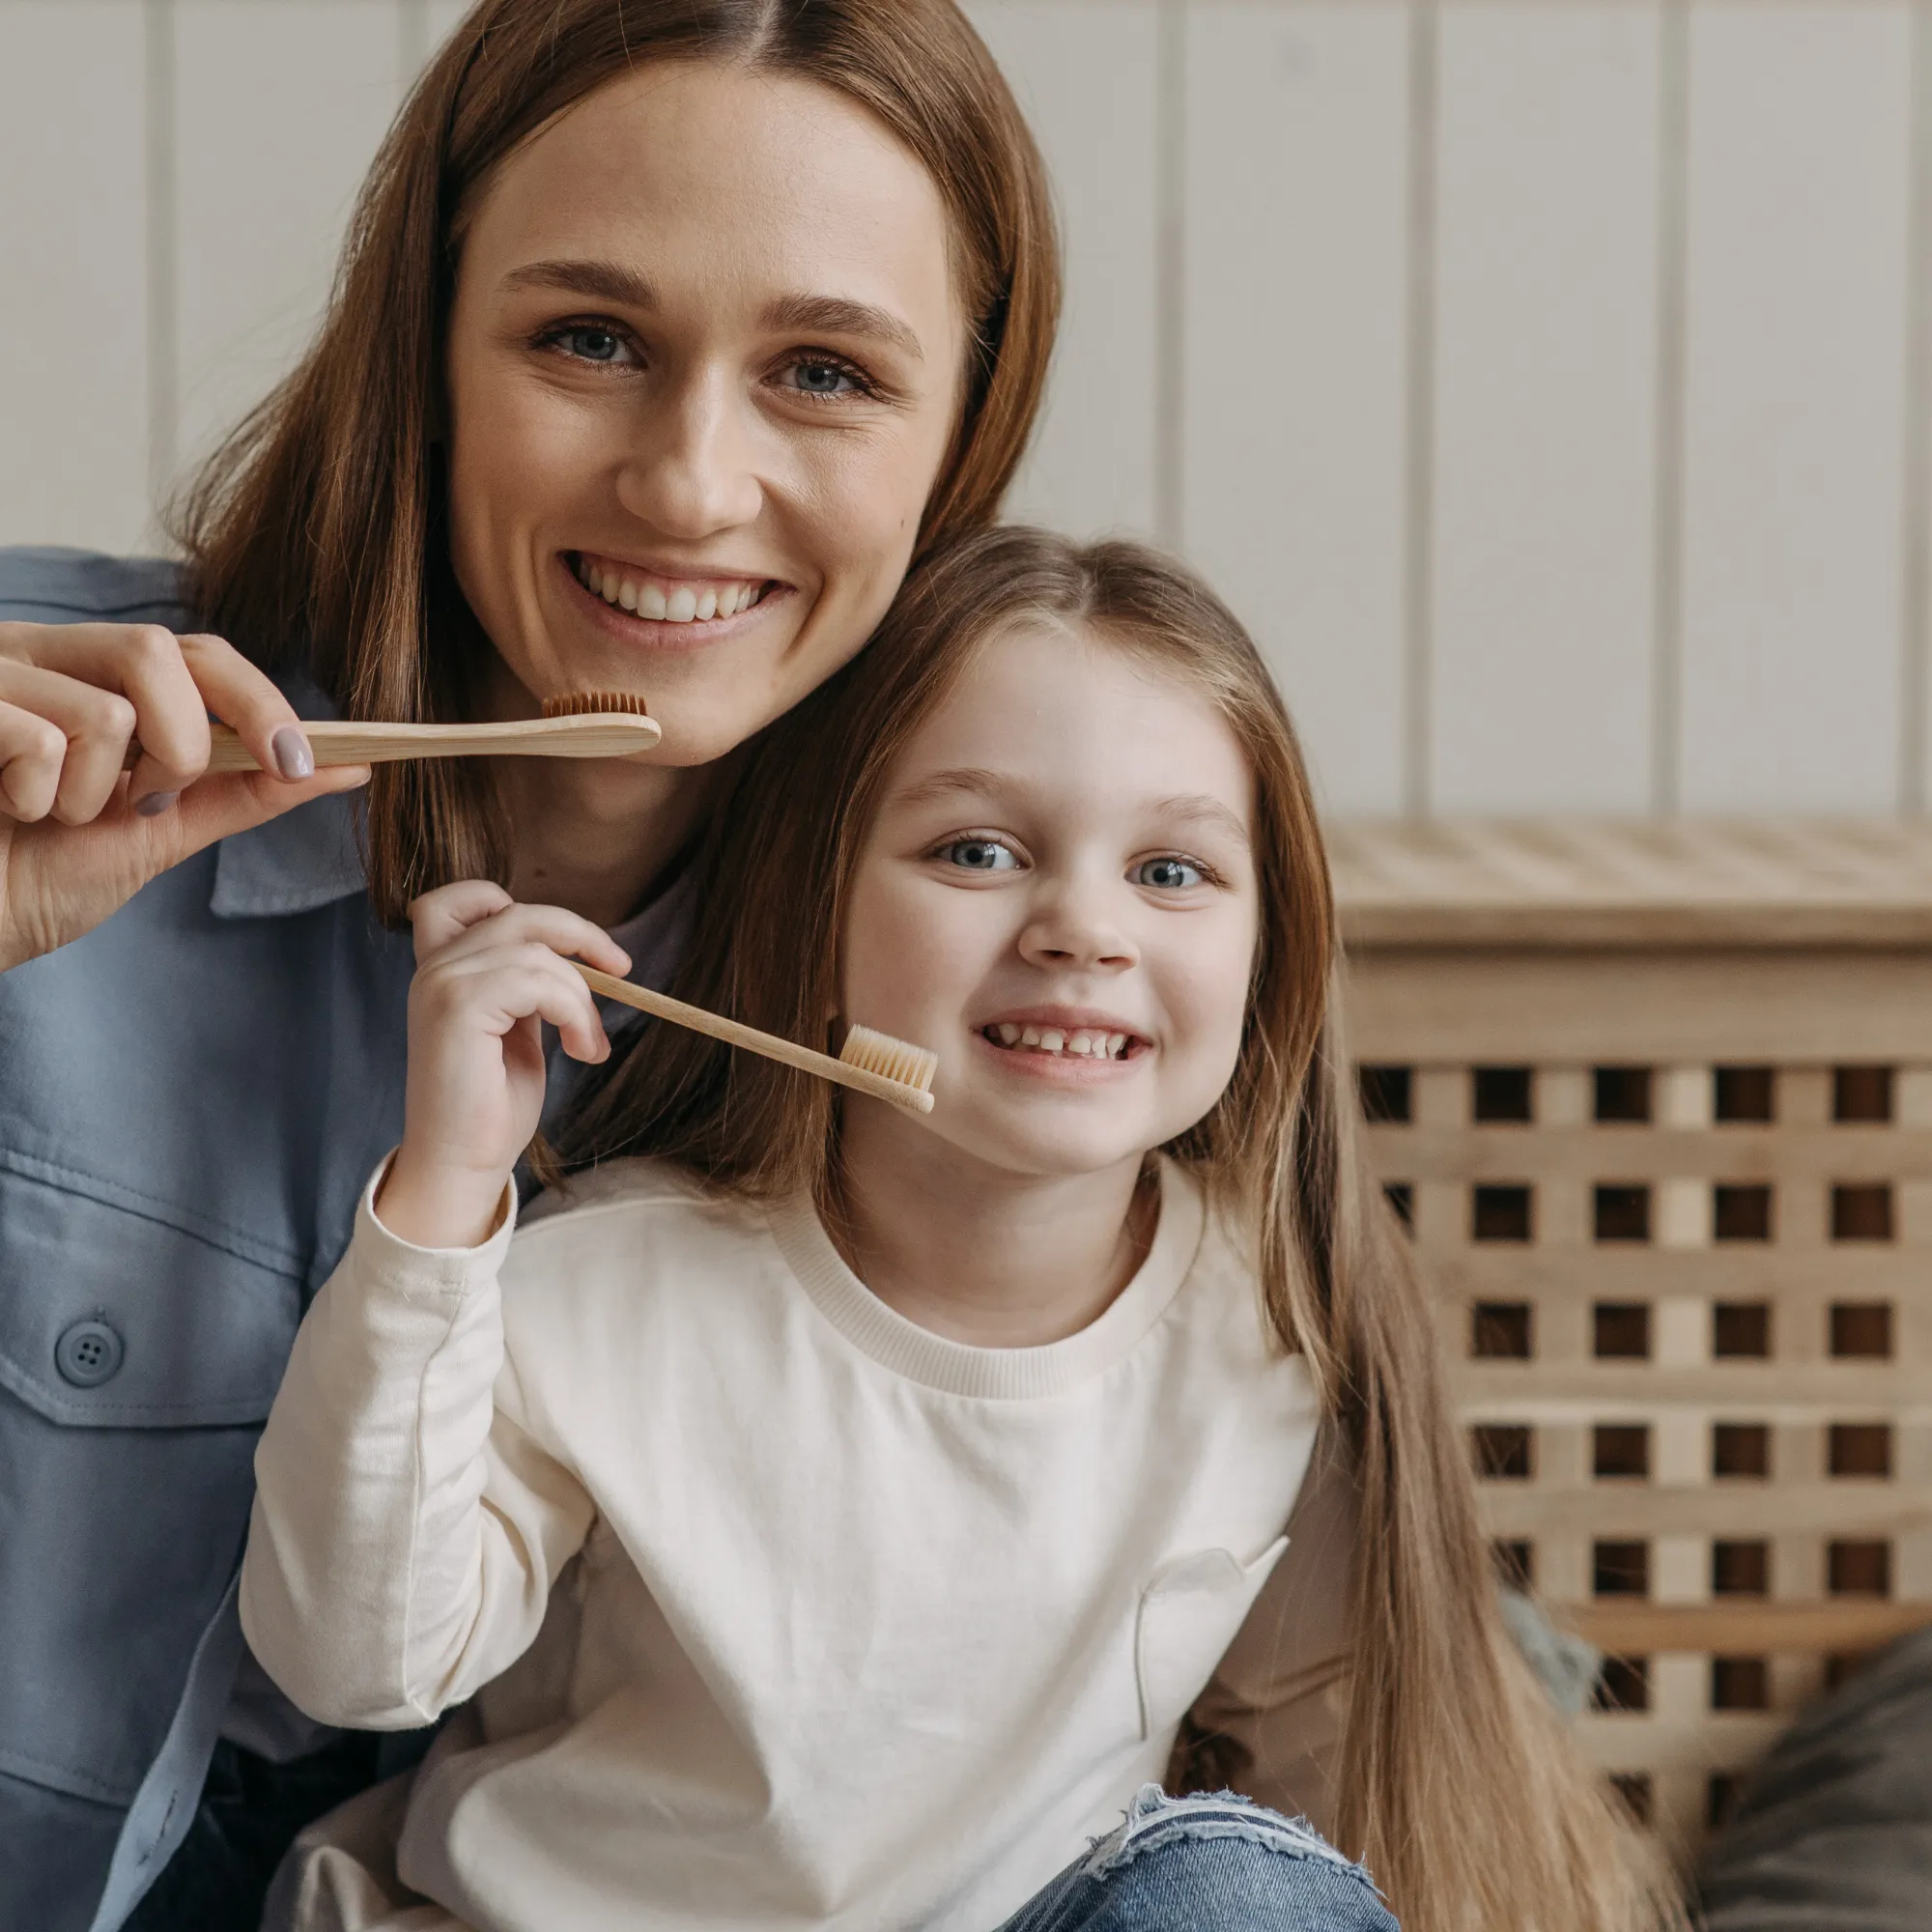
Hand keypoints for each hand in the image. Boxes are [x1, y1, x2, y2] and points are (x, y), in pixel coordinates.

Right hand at [0, 620, 369, 970]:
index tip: (297, 762)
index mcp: (92, 675)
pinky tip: (5, 809)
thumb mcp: (159, 832)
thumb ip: (244, 792)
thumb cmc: (35, 876)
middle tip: (146, 801)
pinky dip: (38, 798)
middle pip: (156, 651)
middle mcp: (41, 654)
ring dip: (96, 794)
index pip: (196, 651)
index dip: (257, 701)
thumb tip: (347, 766)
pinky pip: (38, 739)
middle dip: (182, 746)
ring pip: (105, 710)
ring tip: (50, 816)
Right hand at [376, 881, 631, 1249]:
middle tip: (623, 971)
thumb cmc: (490, 1105)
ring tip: (590, 1044)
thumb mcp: (515, 1029)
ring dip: (583, 999)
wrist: (462, 1163)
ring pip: (539, 952)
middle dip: (581, 936)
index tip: (568, 943)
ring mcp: (442, 983)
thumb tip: (576, 957)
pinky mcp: (458, 1006)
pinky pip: (540, 982)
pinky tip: (580, 1051)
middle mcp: (435, 969)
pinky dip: (575, 1012)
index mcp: (441, 971)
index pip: (456, 899)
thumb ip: (526, 986)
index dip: (512, 902)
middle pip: (520, 914)